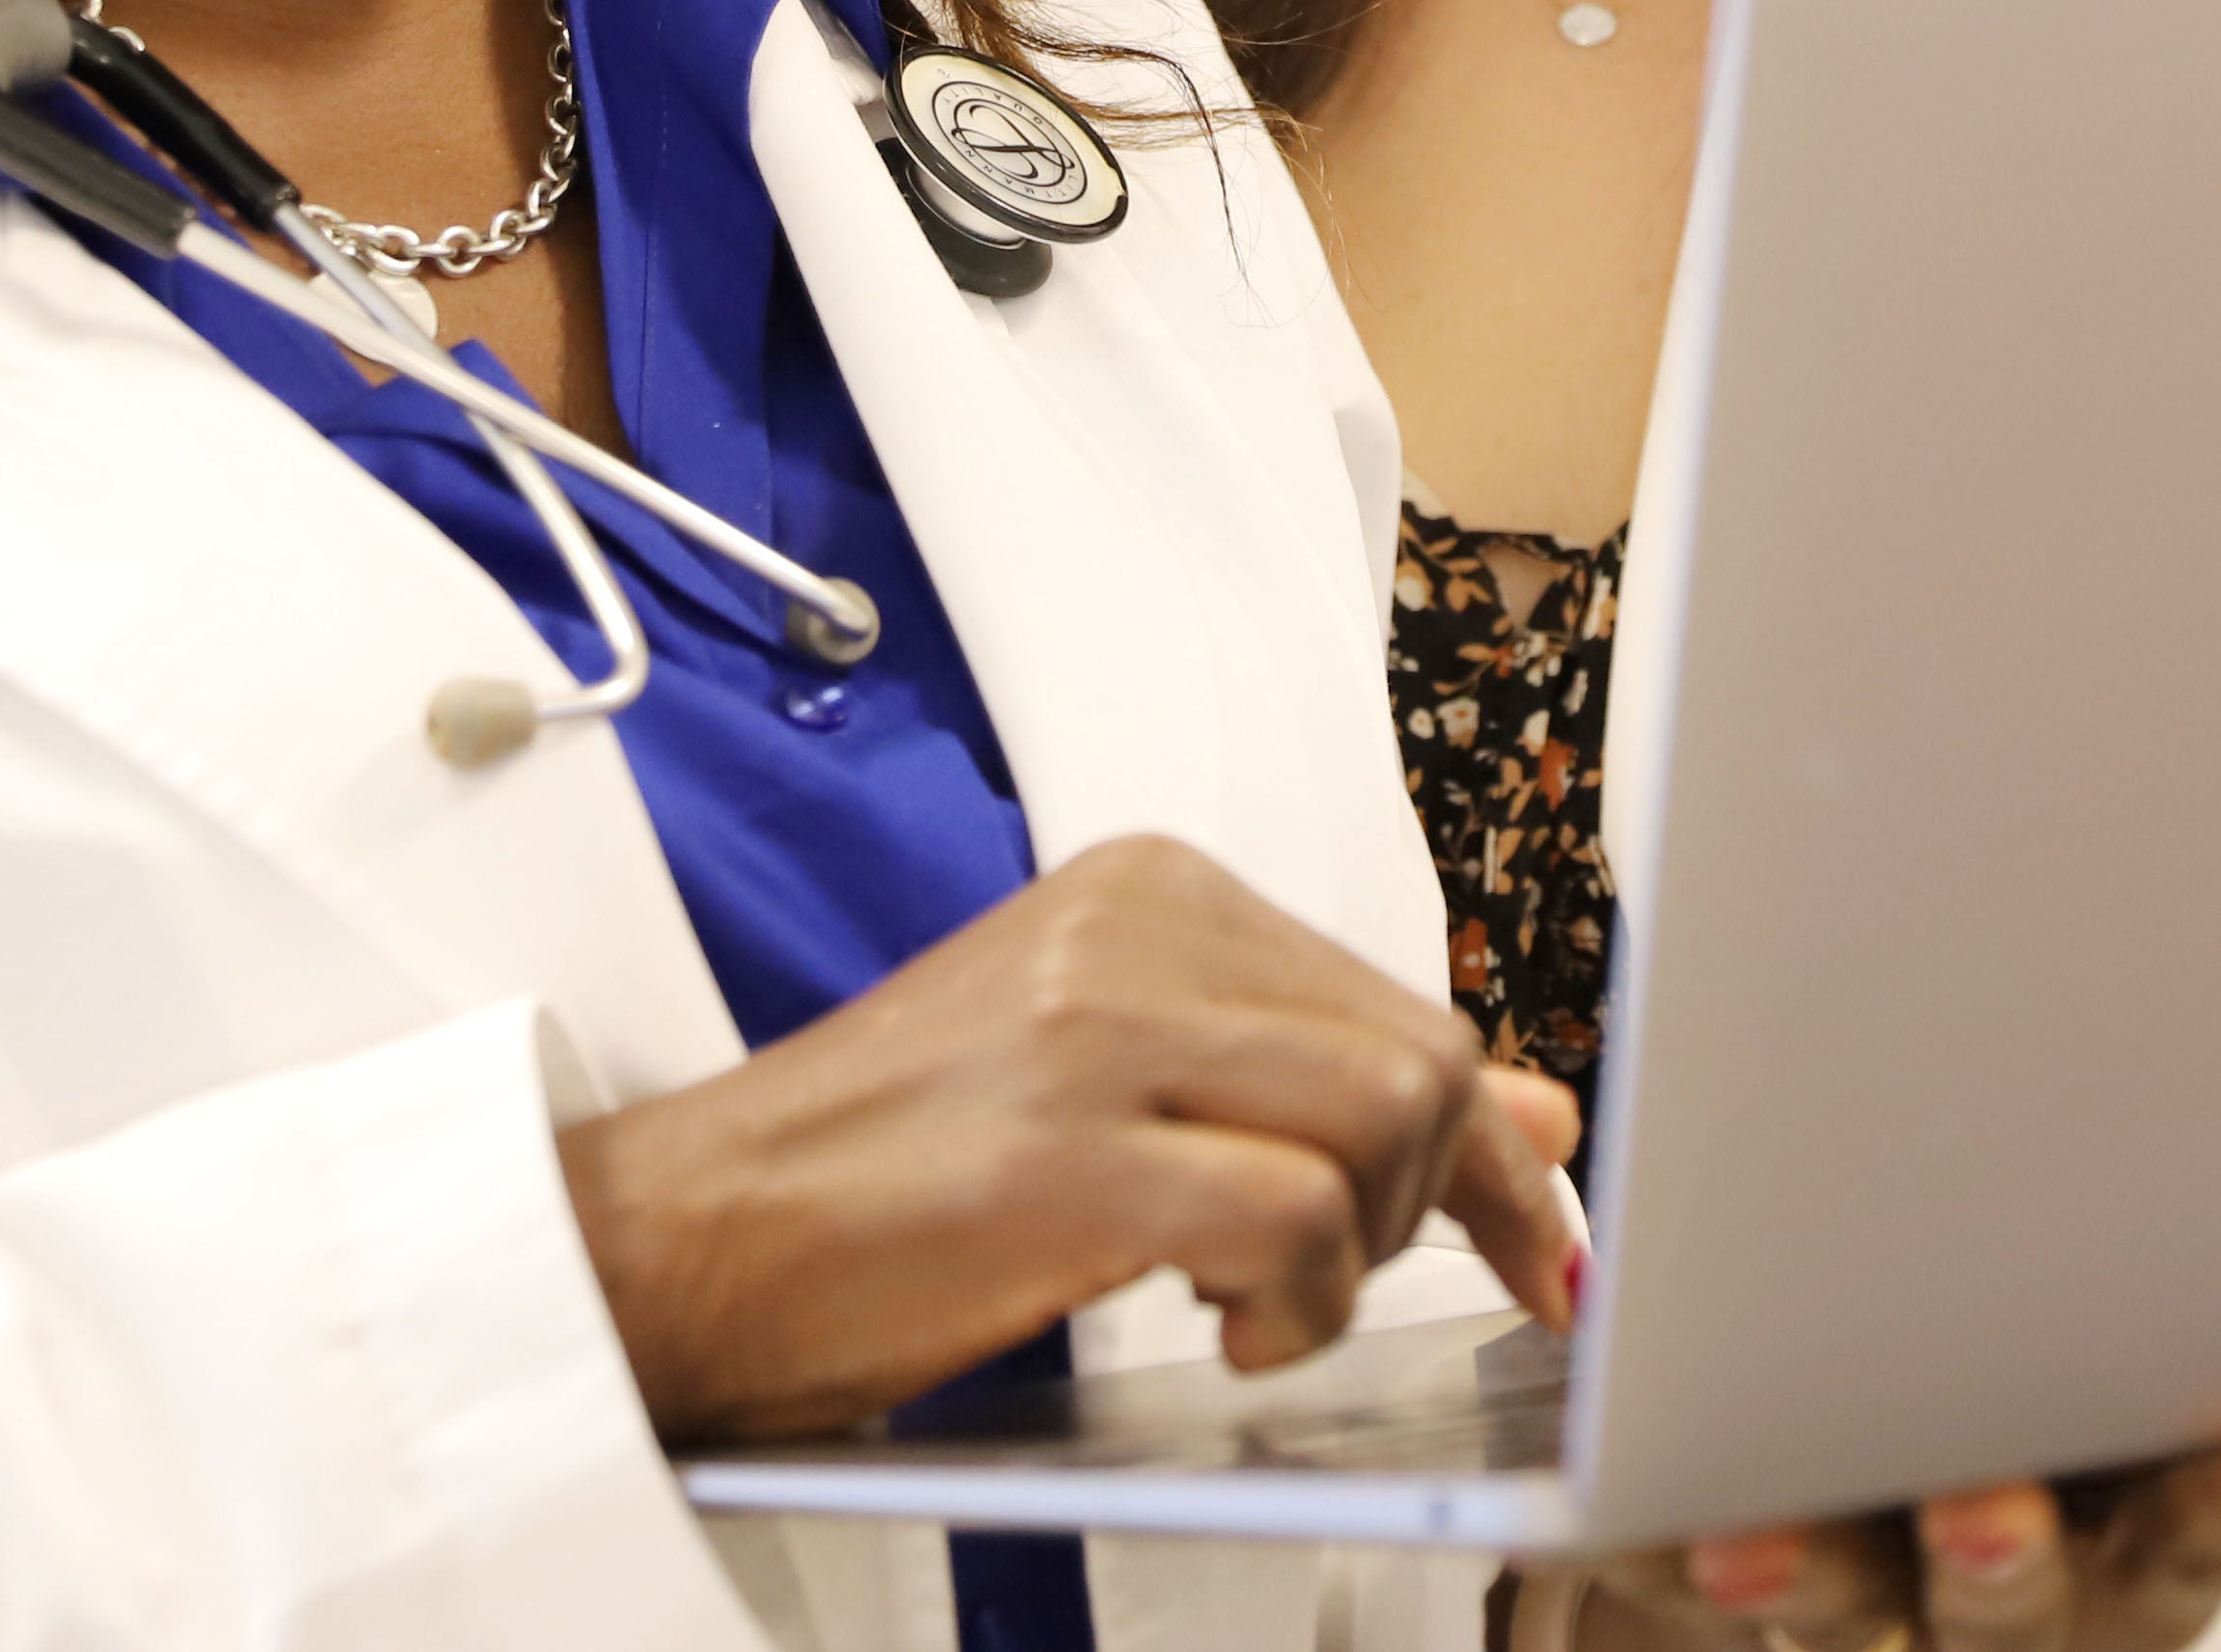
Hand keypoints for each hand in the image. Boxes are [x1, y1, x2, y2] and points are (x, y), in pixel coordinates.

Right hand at [554, 834, 1583, 1442]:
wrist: (686, 1236)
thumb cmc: (886, 1179)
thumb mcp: (1126, 1093)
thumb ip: (1316, 1084)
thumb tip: (1534, 1116)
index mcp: (1149, 889)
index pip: (1401, 1000)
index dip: (1486, 1148)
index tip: (1532, 1246)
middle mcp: (1134, 927)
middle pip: (1420, 1053)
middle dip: (1434, 1207)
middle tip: (1341, 1295)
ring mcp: (1098, 1028)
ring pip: (1387, 1117)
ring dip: (1358, 1255)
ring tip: (1254, 1305)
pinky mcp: (1069, 1151)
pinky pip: (1298, 1220)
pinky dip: (1297, 1306)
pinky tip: (1219, 1330)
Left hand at [1524, 1390, 2220, 1649]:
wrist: (1871, 1550)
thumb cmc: (2094, 1478)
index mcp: (2152, 1530)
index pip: (2216, 1513)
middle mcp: (2026, 1578)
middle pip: (2024, 1572)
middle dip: (2010, 1548)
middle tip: (1991, 1512)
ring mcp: (1881, 1589)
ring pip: (1852, 1583)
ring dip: (1818, 1562)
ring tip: (1773, 1536)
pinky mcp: (1747, 1569)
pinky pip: (1716, 1558)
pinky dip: (1692, 1536)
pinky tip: (1665, 1518)